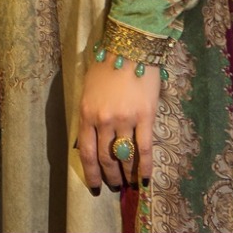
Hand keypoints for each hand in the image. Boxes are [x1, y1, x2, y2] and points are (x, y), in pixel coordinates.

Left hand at [77, 53, 160, 192]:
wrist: (129, 46)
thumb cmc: (106, 64)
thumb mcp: (88, 89)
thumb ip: (90, 113)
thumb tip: (92, 138)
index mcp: (87, 113)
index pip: (86, 152)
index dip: (91, 172)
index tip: (95, 186)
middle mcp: (104, 120)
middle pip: (105, 158)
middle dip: (110, 175)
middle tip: (114, 186)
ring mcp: (125, 120)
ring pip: (125, 156)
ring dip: (126, 174)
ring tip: (129, 184)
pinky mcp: (145, 117)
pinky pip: (145, 148)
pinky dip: (146, 167)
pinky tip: (146, 179)